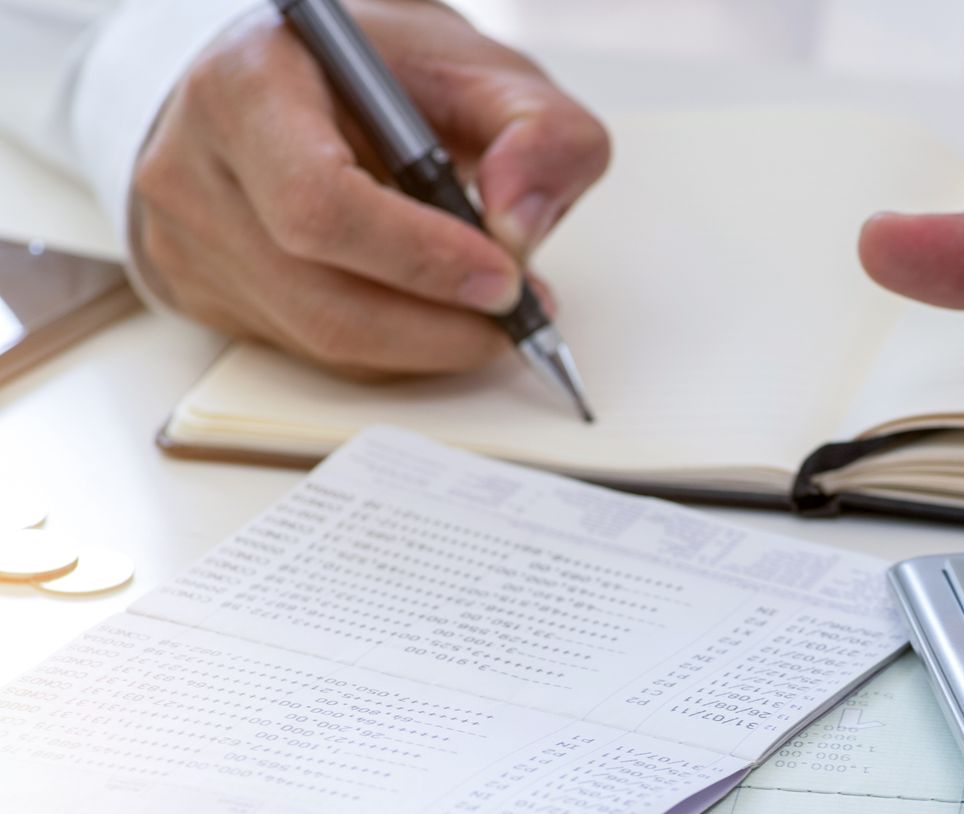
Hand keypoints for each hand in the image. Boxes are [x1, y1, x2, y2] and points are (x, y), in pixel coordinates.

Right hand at [131, 0, 610, 376]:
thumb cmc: (382, 75)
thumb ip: (537, 132)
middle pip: (321, 295)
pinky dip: (393, 350)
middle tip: (517, 315)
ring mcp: (186, 237)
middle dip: (440, 325)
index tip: (503, 277)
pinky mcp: (200, 291)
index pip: (320, 203)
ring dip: (427, 346)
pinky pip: (311, 352)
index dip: (422, 258)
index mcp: (248, 84)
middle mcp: (194, 163)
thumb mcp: (480, 71)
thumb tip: (520, 226)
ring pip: (321, 338)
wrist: (301, 80)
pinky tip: (433, 315)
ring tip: (491, 316)